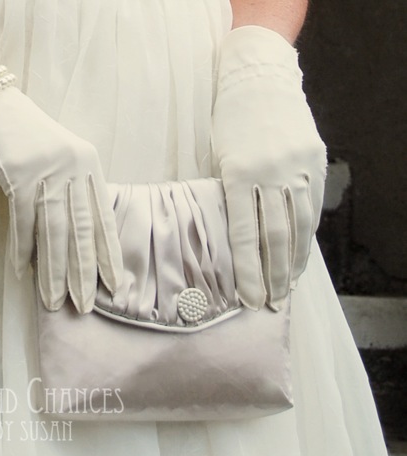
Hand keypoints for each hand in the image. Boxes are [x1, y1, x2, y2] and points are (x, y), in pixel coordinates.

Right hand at [0, 56, 122, 312]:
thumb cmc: (30, 140)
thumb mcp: (64, 161)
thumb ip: (77, 193)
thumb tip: (84, 240)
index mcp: (89, 165)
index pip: (103, 218)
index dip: (109, 253)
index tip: (115, 285)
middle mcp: (73, 168)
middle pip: (81, 229)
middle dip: (84, 271)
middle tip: (84, 304)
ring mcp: (46, 169)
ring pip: (53, 229)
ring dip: (53, 269)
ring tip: (54, 300)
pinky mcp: (18, 171)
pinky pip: (22, 218)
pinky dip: (22, 247)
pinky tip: (23, 272)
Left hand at [211, 26, 326, 310]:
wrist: (258, 77)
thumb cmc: (227, 119)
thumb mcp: (216, 155)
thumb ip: (226, 194)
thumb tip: (234, 235)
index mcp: (238, 174)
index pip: (243, 235)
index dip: (246, 271)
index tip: (248, 298)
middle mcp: (270, 174)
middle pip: (273, 237)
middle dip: (271, 275)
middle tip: (270, 303)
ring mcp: (296, 167)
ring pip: (297, 226)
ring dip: (292, 262)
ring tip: (287, 287)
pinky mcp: (313, 161)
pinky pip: (312, 206)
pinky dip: (306, 235)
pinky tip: (301, 255)